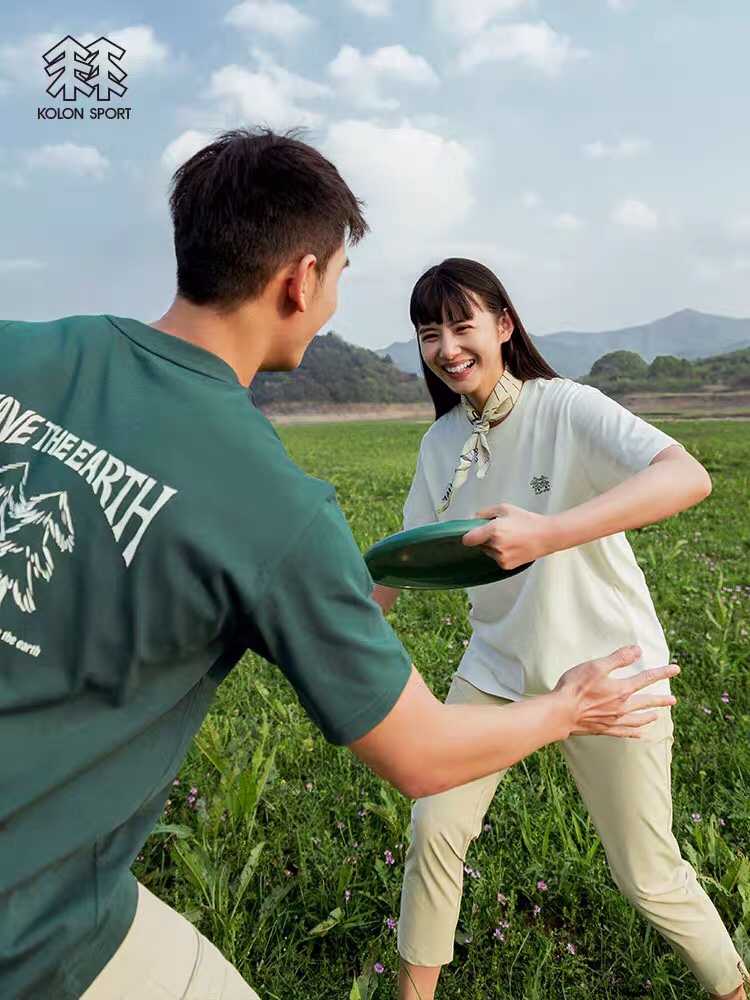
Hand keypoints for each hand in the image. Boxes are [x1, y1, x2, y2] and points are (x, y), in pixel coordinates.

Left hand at [462, 503, 554, 569]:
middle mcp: (495, 546)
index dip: (468, 535)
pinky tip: (513, 546)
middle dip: (484, 537)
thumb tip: (470, 520)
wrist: (547, 536)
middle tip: (499, 530)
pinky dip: (500, 553)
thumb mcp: (504, 509)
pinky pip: (495, 558)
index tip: (471, 532)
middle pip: (478, 544)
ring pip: (487, 552)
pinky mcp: (506, 565)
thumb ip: (484, 513)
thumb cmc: (527, 520)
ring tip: (509, 538)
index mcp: (494, 530)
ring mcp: (500, 557)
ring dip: (492, 546)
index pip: (468, 538)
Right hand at [554, 644, 678, 737]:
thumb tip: (637, 650)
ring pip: (639, 719)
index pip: (646, 678)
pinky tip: (640, 734)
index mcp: (621, 689)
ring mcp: (614, 720)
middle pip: (646, 702)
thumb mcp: (596, 666)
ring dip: (650, 716)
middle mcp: (622, 707)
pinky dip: (636, 733)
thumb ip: (618, 658)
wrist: (561, 713)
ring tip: (657, 715)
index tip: (676, 669)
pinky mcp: (605, 729)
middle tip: (673, 700)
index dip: (662, 672)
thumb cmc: (576, 687)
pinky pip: (626, 732)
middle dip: (661, 700)